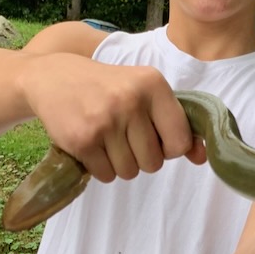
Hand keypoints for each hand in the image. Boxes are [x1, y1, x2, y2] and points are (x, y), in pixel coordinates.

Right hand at [23, 56, 203, 182]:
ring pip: (130, 172)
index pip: (180, 141)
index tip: (154, 137)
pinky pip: (106, 175)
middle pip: (154, 162)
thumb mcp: (144, 92)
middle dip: (141, 158)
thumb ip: (176, 123)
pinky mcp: (81, 140)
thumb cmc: (106, 87)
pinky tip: (92, 144)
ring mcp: (105, 121)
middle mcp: (131, 101)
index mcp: (153, 84)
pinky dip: (101, 167)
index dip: (168, 148)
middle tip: (124, 136)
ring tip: (107, 139)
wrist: (51, 78)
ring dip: (120, 164)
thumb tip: (203, 156)